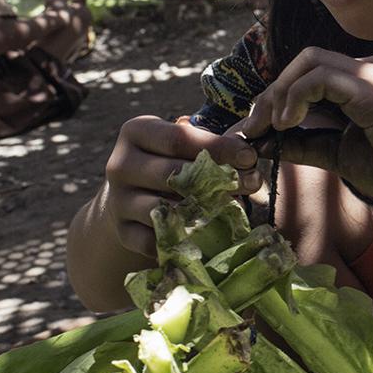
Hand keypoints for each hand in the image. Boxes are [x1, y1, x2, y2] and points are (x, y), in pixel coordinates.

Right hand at [103, 116, 259, 257]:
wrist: (130, 195)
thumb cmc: (170, 161)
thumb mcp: (183, 144)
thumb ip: (209, 146)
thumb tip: (248, 160)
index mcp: (135, 132)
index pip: (178, 138)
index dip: (218, 147)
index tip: (250, 157)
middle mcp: (120, 164)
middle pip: (171, 174)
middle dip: (217, 179)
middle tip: (253, 182)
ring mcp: (118, 200)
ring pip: (163, 209)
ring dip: (204, 212)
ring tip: (236, 209)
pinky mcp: (122, 232)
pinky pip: (155, 240)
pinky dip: (183, 241)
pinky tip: (208, 236)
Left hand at [236, 49, 372, 213]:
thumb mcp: (341, 154)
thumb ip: (307, 143)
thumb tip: (264, 142)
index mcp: (370, 79)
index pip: (313, 71)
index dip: (279, 96)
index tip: (258, 129)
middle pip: (306, 59)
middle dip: (272, 92)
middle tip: (254, 127)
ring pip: (310, 61)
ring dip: (280, 94)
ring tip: (272, 127)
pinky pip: (322, 77)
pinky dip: (297, 97)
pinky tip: (290, 123)